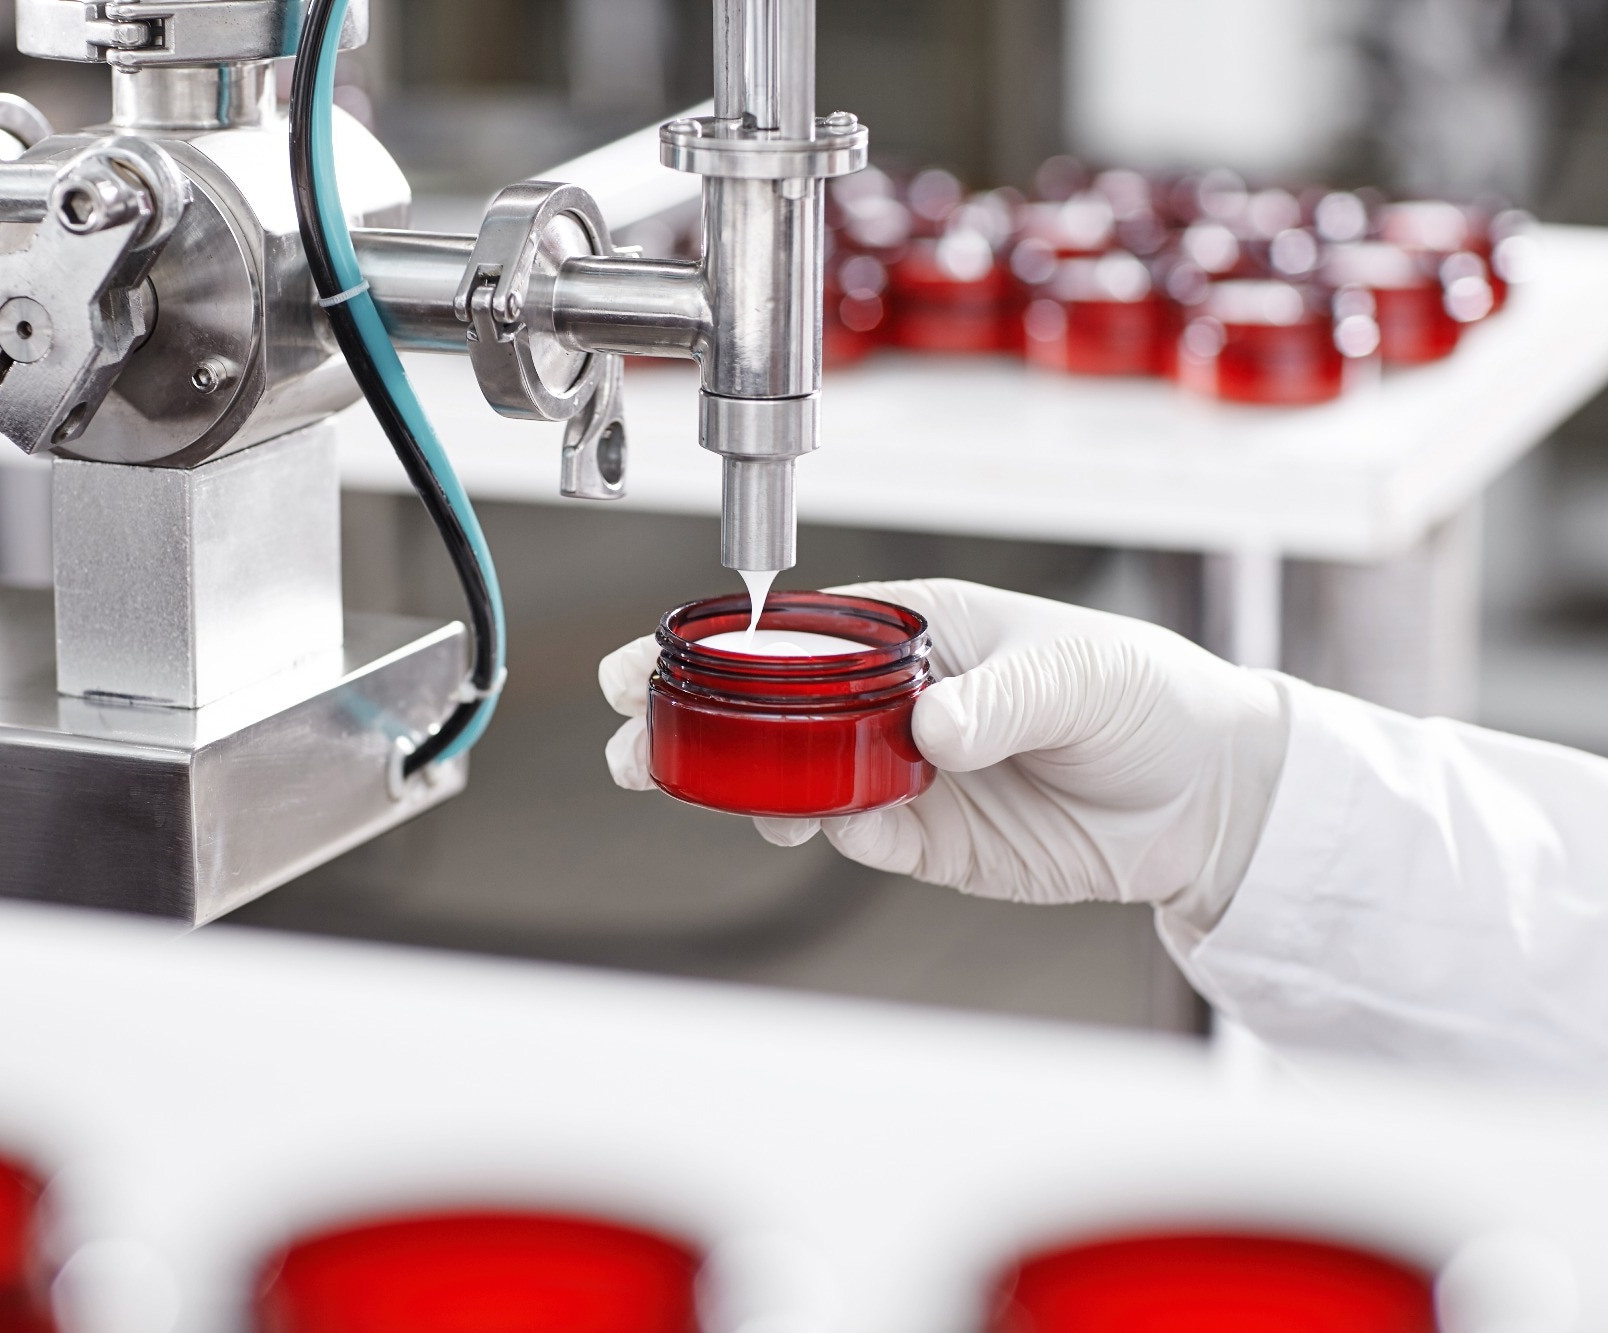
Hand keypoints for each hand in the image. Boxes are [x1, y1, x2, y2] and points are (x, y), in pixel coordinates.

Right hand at [600, 579, 1288, 925]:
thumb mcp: (1079, 673)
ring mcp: (903, 773)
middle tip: (635, 744)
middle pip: (770, 710)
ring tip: (701, 793)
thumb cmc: (1144, 695)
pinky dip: (824, 833)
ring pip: (793, 779)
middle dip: (693, 723)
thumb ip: (1002, 696)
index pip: (795, 632)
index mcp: (914, 631)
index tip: (652, 658)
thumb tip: (935, 729)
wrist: (1205, 797)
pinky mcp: (925, 839)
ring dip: (740, 788)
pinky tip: (809, 828)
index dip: (718, 645)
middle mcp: (893, 701)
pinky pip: (853, 835)